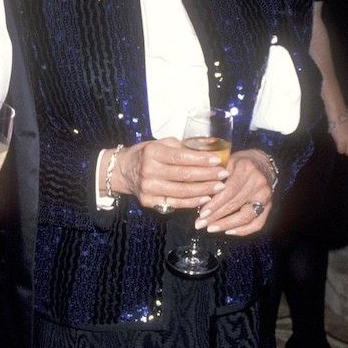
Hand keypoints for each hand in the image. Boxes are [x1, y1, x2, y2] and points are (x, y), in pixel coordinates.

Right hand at [110, 138, 226, 208]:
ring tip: (219, 186)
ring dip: (204, 190)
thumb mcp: (162, 144)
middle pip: (183, 175)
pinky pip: (175, 203)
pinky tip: (205, 198)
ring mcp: (148, 188)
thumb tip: (212, 147)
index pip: (181, 157)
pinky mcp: (148, 201)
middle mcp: (149, 170)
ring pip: (181, 191)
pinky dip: (192, 202)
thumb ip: (184, 146)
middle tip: (224, 174)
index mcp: (152, 152)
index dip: (201, 159)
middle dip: (207, 175)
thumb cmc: (147, 154)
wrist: (124, 171)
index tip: (218, 160)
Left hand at [194, 149, 273, 236]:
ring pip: (246, 216)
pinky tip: (228, 231)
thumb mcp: (225, 162)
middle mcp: (258, 182)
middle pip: (235, 204)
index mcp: (246, 168)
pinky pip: (257, 224)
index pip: (229, 190)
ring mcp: (266, 195)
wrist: (262, 163)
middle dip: (215, 217)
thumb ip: (214, 177)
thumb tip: (198, 198)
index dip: (215, 204)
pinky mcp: (270, 206)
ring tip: (211, 228)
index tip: (201, 214)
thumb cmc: (238, 164)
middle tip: (200, 224)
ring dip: (226, 225)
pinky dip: (242, 230)